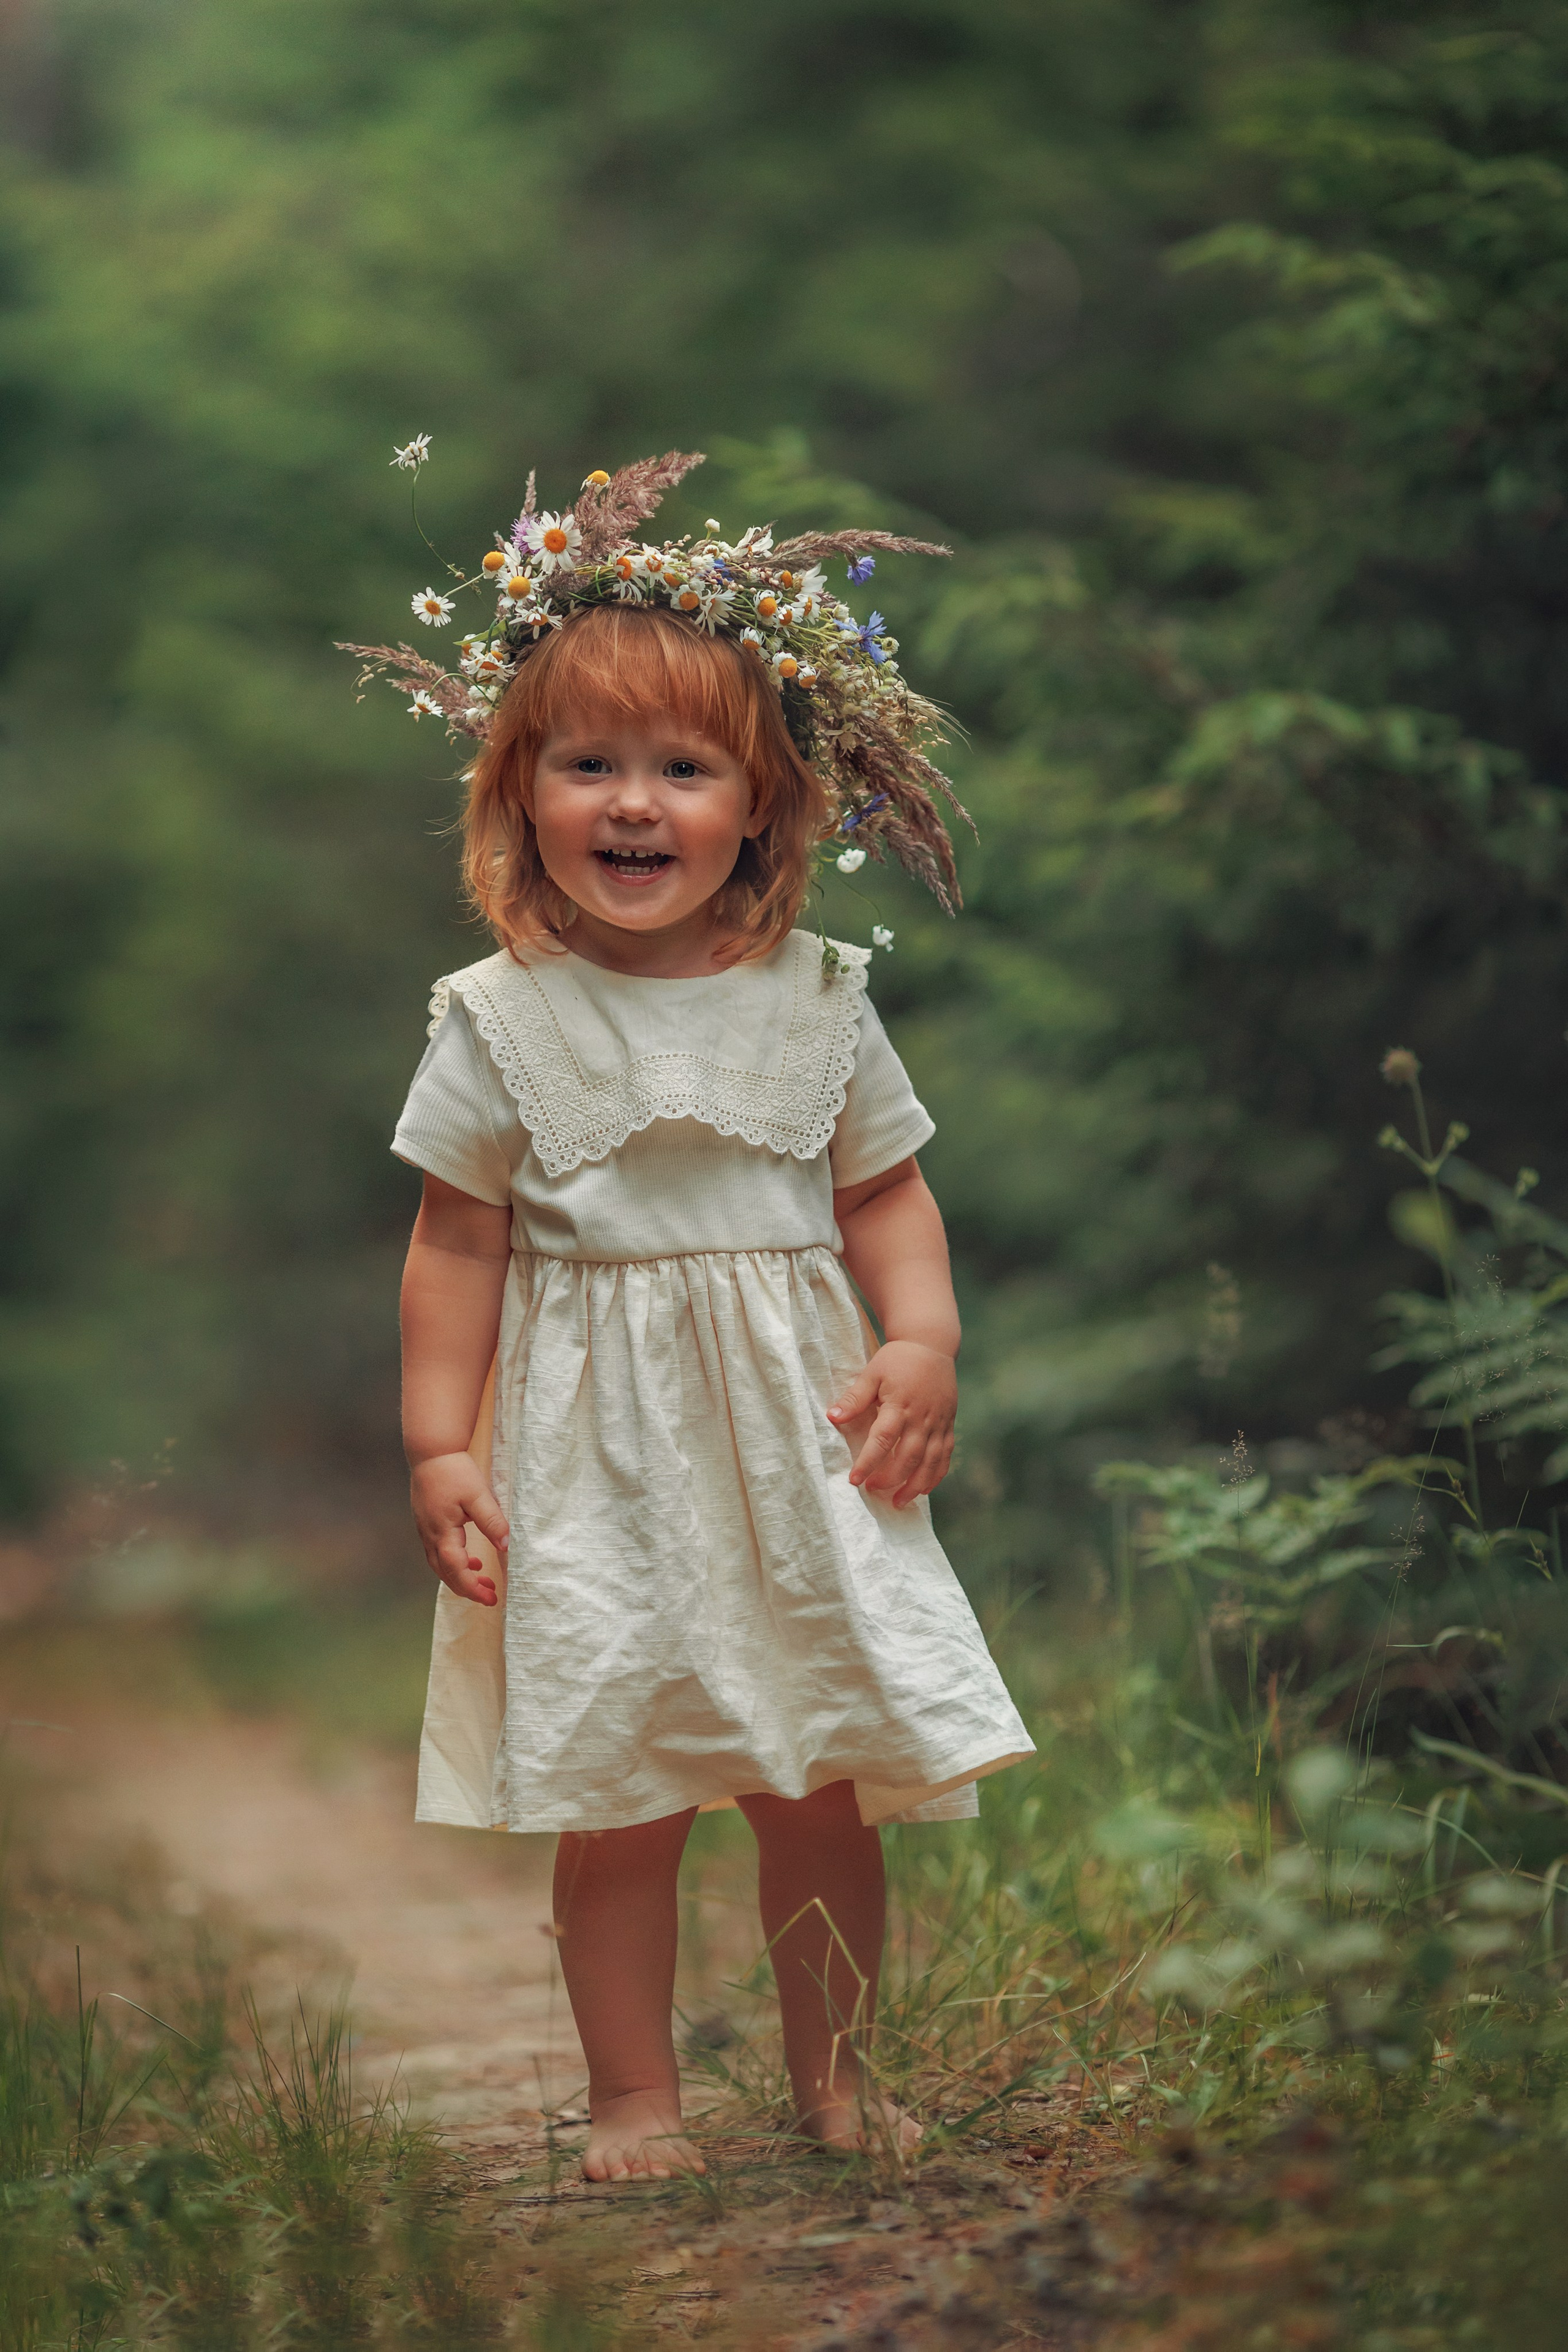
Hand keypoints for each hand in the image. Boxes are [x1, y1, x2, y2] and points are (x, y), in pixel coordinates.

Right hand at [409, 1451, 508, 1604]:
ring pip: (440, 1565)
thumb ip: (492, 1521)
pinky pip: (438, 1552)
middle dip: (468, 1588)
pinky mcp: (427, 1523)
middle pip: (445, 1574)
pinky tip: (472, 1558)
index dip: (473, 1587)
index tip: (491, 1598)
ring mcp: (426, 1530)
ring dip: (461, 1576)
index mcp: (443, 1531)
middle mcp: (430, 1535)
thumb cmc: (454, 1471)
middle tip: (490, 1596)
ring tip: (484, 1580)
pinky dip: (454, 1562)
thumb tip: (506, 1546)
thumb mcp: (478, 1495)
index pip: (456, 1570)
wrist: (431, 1452)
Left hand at [827, 1340, 956, 1507]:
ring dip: (915, 1485)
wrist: (932, 1345)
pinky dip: (936, 1475)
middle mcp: (921, 1417)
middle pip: (908, 1456)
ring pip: (930, 1462)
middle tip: (872, 1490)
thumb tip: (831, 1417)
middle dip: (890, 1478)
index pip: (883, 1440)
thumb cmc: (897, 1359)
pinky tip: (923, 1490)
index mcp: (899, 1404)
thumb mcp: (872, 1373)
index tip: (854, 1481)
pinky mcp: (948, 1425)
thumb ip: (854, 1398)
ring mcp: (938, 1423)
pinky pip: (945, 1456)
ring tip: (898, 1502)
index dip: (868, 1462)